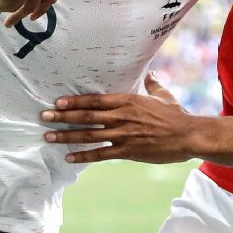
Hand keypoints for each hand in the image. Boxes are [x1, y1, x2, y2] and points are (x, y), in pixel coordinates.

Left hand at [41, 73, 194, 163]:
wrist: (189, 136)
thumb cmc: (177, 115)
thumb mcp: (163, 96)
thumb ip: (153, 85)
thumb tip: (151, 74)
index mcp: (127, 100)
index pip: (94, 100)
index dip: (74, 101)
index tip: (57, 102)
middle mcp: (121, 116)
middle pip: (86, 116)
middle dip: (62, 117)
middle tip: (43, 117)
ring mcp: (123, 135)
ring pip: (88, 135)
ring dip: (67, 136)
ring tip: (49, 136)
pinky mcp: (127, 152)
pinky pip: (100, 154)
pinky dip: (83, 156)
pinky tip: (69, 158)